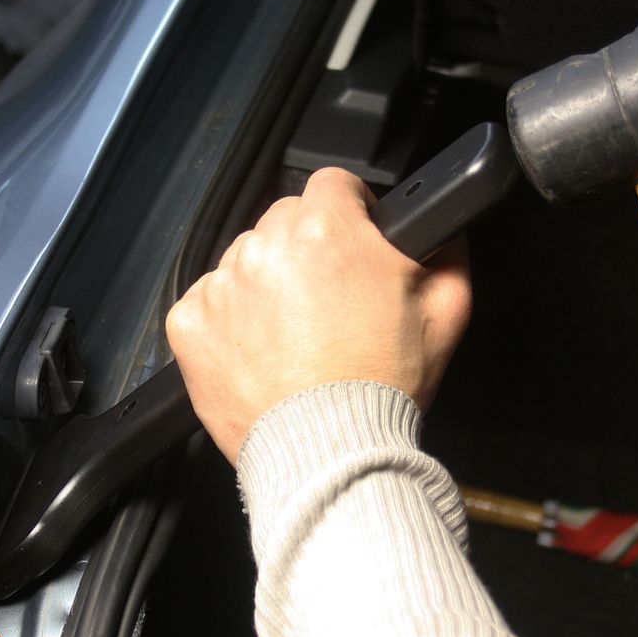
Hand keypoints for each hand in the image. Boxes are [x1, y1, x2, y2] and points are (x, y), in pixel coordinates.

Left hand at [166, 167, 471, 464]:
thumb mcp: (447, 312)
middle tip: (328, 300)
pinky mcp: (189, 324)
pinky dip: (229, 322)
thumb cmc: (383, 387)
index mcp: (327, 231)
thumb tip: (443, 227)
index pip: (333, 184)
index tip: (353, 237)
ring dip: (266, 284)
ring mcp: (222, 285)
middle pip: (284, 220)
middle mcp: (267, 248)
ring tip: (294, 335)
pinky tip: (260, 352)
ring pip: (245, 260)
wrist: (329, 452)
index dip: (350, 210)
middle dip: (307, 249)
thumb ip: (447, 251)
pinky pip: (208, 302)